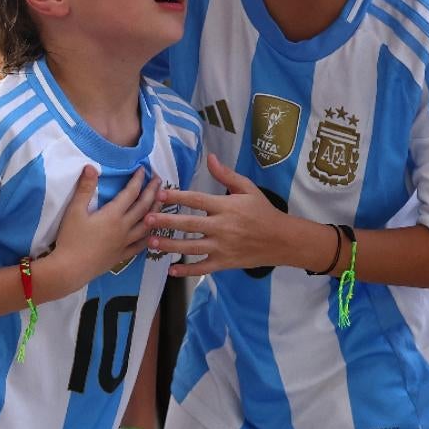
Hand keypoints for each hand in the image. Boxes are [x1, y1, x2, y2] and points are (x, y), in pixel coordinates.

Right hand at [54, 167, 159, 288]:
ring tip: (161, 202)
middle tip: (159, 180)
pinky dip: (148, 237)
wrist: (70, 269)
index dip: (138, 180)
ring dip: (156, 211)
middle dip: (152, 192)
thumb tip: (91, 167)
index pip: (130, 193)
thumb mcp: (74, 211)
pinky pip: (140, 245)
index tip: (143, 169)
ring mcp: (124, 243)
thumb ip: (85, 188)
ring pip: (146, 225)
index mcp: (113, 215)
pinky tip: (152, 234)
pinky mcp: (121, 256)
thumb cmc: (70, 239)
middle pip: (143, 207)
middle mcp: (123, 228)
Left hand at [145, 153, 298, 276]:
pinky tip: (171, 269)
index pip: (197, 200)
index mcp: (225, 207)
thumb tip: (210, 158)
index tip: (160, 194)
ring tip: (151, 243)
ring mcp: (222, 247)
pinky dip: (186, 270)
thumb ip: (226, 175)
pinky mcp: (224, 263)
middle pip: (189, 224)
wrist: (282, 240)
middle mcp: (221, 227)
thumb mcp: (248, 189)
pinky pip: (202, 268)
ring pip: (191, 247)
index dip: (177, 196)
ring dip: (170, 245)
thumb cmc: (262, 211)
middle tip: (147, 220)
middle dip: (167, 222)